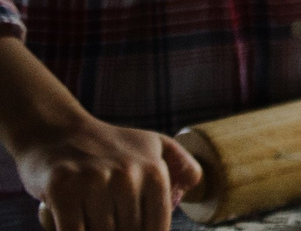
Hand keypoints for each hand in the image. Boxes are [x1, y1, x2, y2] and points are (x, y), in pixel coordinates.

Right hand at [15, 113, 200, 230]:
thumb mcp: (152, 144)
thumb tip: (192, 186)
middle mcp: (127, 176)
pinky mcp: (61, 191)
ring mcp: (93, 183)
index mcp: (154, 171)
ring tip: (93, 220)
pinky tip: (77, 227)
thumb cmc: (108, 145)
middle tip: (110, 221)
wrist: (56, 131)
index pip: (155, 228)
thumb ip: (180, 164)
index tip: (133, 230)